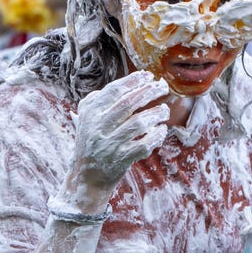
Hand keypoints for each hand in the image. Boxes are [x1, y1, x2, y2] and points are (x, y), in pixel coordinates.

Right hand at [72, 70, 169, 187]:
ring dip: (156, 114)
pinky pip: (143, 145)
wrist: (86, 177)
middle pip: (128, 103)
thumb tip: (129, 81)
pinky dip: (155, 136)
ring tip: (165, 110)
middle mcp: (98, 127)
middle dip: (148, 92)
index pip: (114, 90)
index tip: (149, 76)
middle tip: (163, 87)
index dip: (133, 81)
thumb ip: (99, 99)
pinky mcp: (120, 159)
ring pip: (138, 123)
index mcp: (90, 113)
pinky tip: (162, 130)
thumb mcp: (86, 118)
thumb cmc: (92, 142)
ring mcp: (109, 144)